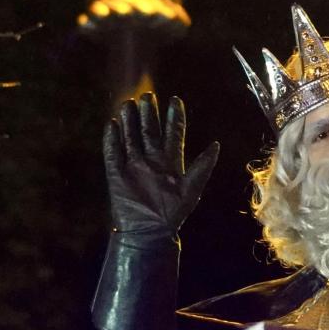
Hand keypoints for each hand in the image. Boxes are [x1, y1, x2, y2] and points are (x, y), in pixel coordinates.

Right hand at [92, 93, 218, 329]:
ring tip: (129, 103)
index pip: (173, 133)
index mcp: (171, 161)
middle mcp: (152, 160)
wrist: (151, 232)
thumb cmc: (174, 212)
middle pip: (149, 131)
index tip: (174, 99)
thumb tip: (217, 144)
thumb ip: (203, 165)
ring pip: (130, 137)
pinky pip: (113, 153)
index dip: (174, 117)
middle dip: (148, 114)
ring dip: (129, 121)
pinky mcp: (116, 174)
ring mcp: (133, 166)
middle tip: (147, 96)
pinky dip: (112, 139)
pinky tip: (112, 124)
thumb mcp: (192, 187)